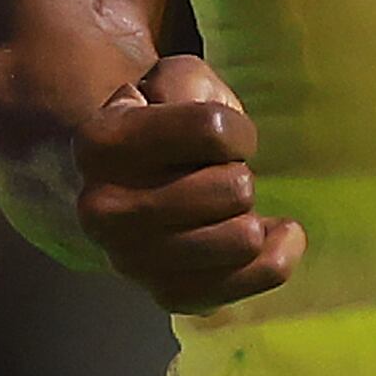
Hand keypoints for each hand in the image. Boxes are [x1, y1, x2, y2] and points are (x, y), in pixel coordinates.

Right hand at [74, 54, 306, 313]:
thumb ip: (193, 88)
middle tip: (218, 174)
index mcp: (99, 144)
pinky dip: (273, 259)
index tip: (226, 135)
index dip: (237, 130)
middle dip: (239, 174)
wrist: (128, 178)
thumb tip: (220, 137)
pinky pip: (247, 281)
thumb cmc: (164, 121)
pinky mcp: (165, 296)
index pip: (212, 130)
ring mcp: (130, 261)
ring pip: (243, 239)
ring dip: (249, 216)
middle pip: (234, 189)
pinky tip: (276, 234)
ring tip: (228, 206)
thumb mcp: (173, 80)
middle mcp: (102, 211)